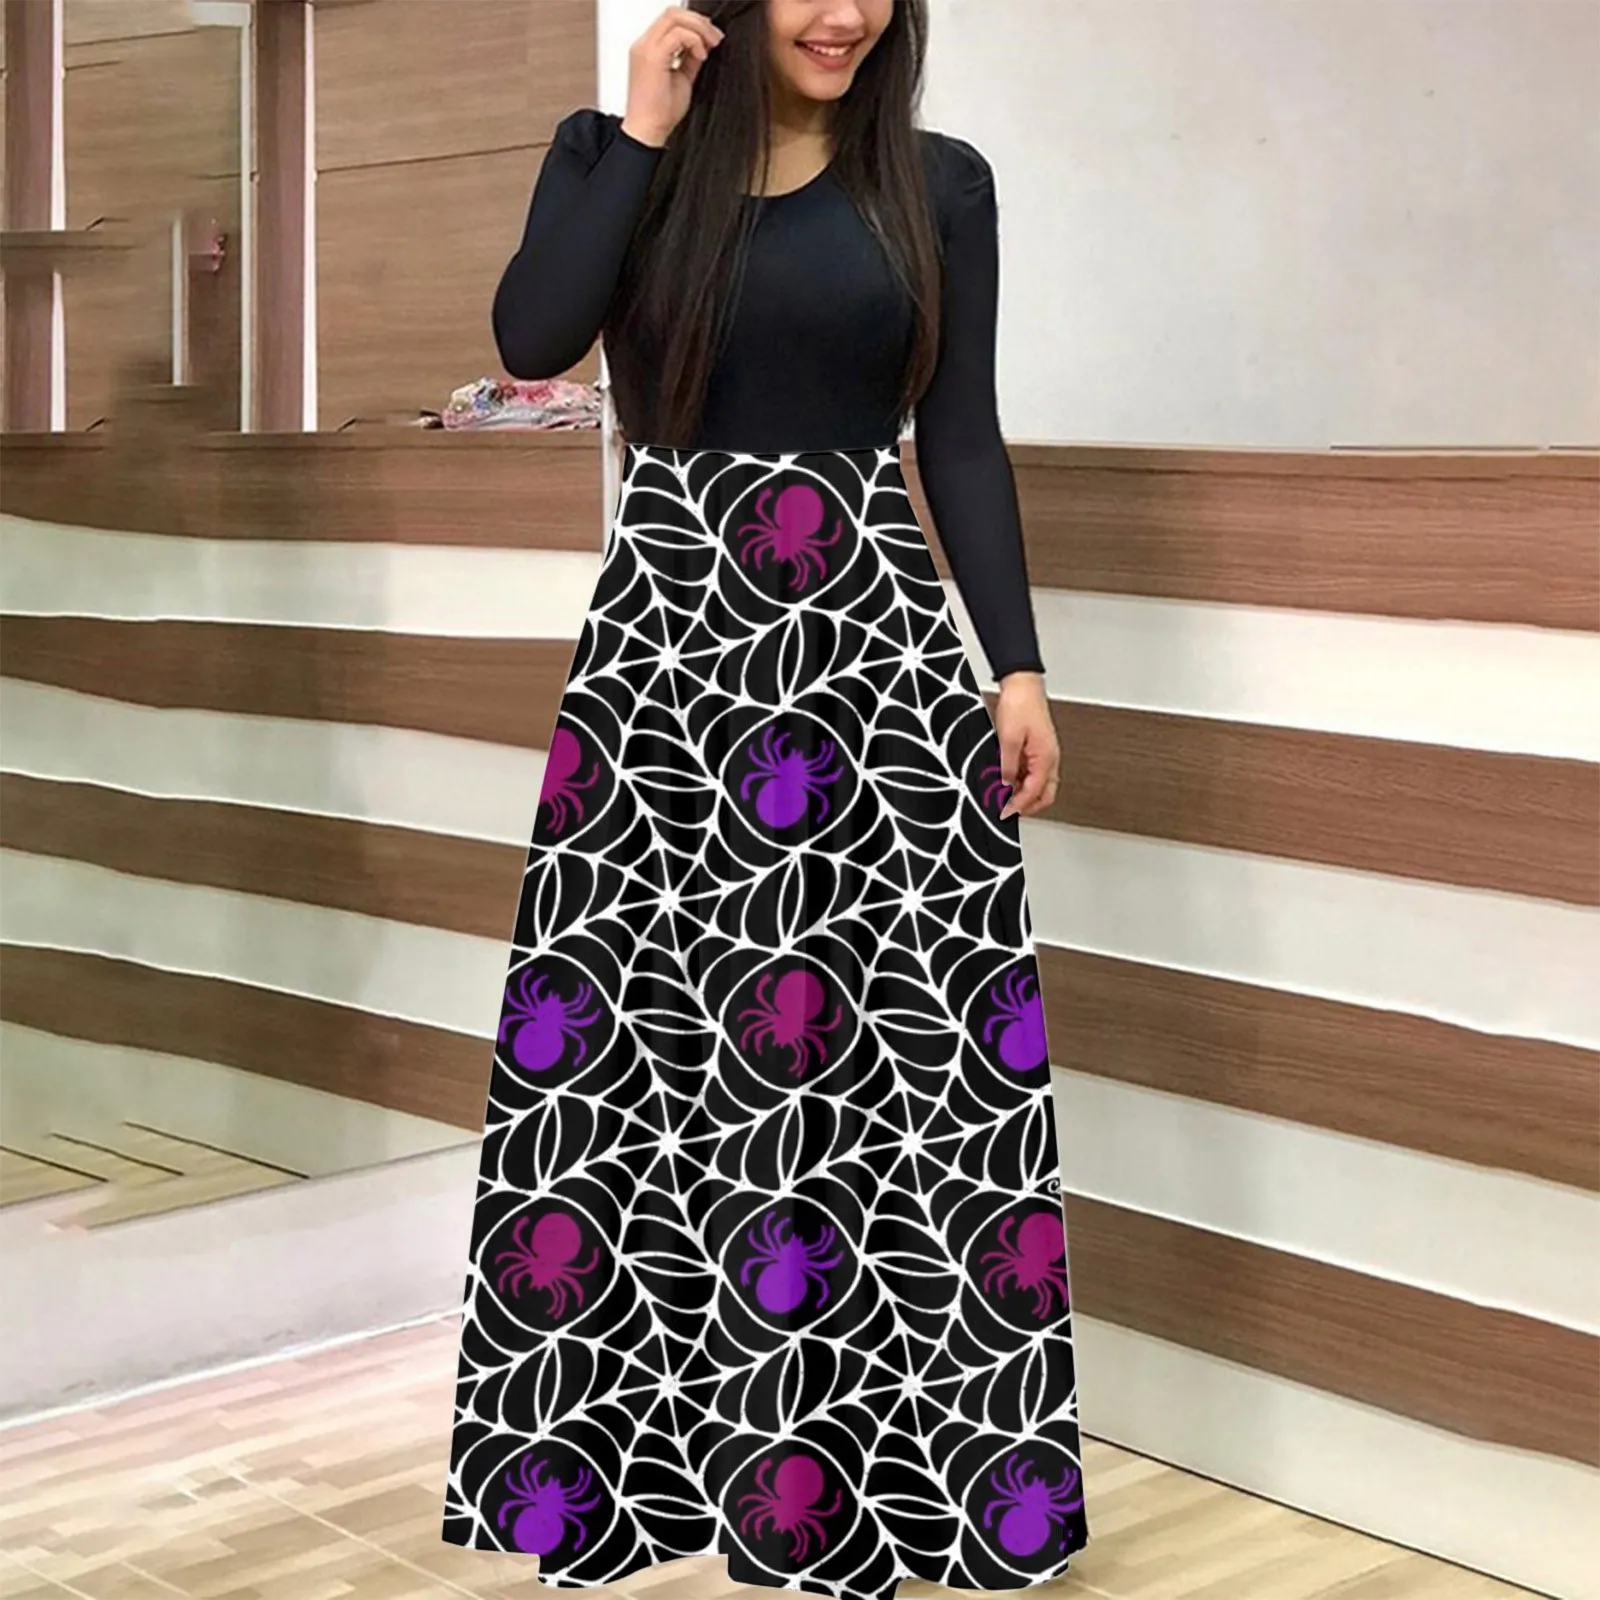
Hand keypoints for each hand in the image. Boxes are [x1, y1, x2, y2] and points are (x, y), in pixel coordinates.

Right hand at [622, 6, 723, 147]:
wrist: (647, 132)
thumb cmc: (660, 113)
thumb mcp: (682, 79)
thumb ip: (689, 60)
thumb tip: (703, 46)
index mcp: (647, 48)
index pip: (670, 19)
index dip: (693, 22)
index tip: (711, 37)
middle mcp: (644, 45)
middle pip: (672, 12)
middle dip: (698, 21)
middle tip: (715, 37)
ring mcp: (646, 49)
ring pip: (674, 17)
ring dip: (699, 28)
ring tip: (711, 45)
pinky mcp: (653, 58)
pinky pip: (678, 35)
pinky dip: (694, 41)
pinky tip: (701, 56)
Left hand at [992, 672, 1058, 819]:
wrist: (1023, 684)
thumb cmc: (1021, 704)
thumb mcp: (1008, 739)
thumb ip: (1006, 766)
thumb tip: (1003, 787)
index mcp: (1046, 758)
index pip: (1034, 793)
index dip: (1018, 807)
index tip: (1003, 814)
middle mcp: (1049, 758)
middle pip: (1043, 794)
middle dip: (1026, 806)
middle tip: (1006, 810)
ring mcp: (1044, 754)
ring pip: (1038, 784)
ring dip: (1022, 793)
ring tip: (1002, 795)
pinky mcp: (1036, 748)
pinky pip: (1031, 772)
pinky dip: (1020, 780)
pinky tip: (1005, 779)